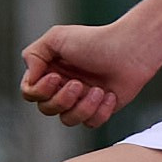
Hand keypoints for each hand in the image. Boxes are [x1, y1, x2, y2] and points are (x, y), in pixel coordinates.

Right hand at [20, 23, 156, 129]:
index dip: (39, 91)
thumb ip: (34, 54)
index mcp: (49, 71)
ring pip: (68, 120)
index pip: (30, 92)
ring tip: (98, 90)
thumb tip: (31, 77)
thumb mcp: (57, 37)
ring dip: (83, 107)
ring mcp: (81, 100)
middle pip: (46, 109)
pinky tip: (110, 95)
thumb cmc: (96, 40)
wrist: (131, 50)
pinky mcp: (99, 110)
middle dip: (63, 99)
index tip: (56, 76)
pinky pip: (90, 124)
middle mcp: (62, 87)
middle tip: (78, 83)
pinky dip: (100, 111)